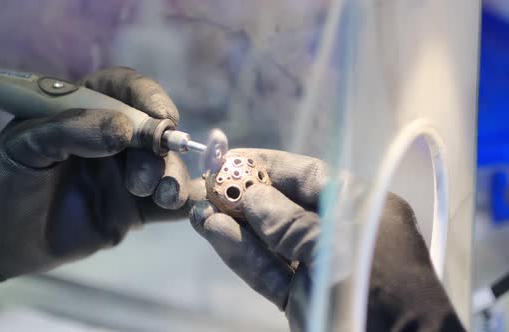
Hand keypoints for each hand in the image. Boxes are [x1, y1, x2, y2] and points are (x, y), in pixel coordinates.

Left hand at [0, 67, 202, 288]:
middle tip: (143, 178)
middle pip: (154, 134)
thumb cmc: (3, 179)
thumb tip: (126, 129)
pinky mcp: (131, 212)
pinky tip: (193, 206)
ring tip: (164, 197)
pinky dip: (186, 203)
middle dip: (159, 151)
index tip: (159, 119)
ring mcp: (124, 176)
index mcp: (87, 110)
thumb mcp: (26, 146)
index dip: (149, 98)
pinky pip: (165, 206)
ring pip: (164, 169)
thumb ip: (72, 130)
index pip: (127, 90)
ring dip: (173, 178)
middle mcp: (113, 139)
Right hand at [190, 149, 462, 331]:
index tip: (230, 159)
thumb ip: (288, 221)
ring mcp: (318, 266)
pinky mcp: (301, 296)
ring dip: (236, 225)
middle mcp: (338, 232)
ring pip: (270, 239)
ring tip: (200, 209)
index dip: (267, 165)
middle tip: (207, 185)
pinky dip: (241, 253)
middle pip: (284, 206)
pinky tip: (214, 233)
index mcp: (360, 208)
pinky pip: (267, 269)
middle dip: (246, 196)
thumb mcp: (334, 248)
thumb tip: (250, 196)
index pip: (308, 175)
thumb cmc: (374, 289)